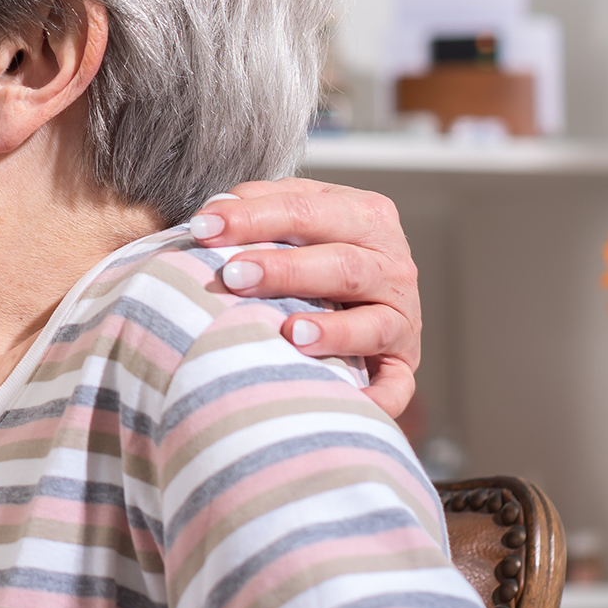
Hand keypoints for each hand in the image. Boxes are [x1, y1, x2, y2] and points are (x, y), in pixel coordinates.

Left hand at [188, 179, 419, 419]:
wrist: (361, 288)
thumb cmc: (313, 248)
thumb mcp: (292, 216)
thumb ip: (255, 206)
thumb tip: (211, 217)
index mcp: (364, 214)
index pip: (307, 210)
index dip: (254, 218)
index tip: (203, 228)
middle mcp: (391, 263)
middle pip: (342, 264)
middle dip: (285, 270)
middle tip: (233, 276)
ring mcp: (402, 315)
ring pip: (373, 322)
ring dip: (333, 331)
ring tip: (289, 332)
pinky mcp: (404, 361)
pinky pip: (396, 384)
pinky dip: (378, 397)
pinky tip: (350, 401)